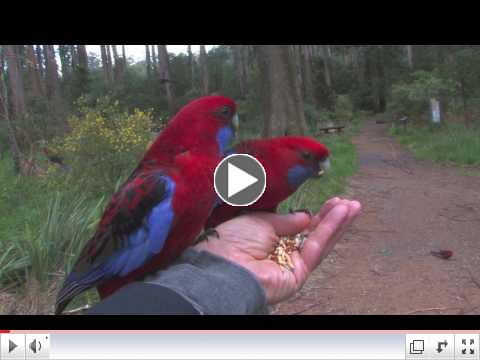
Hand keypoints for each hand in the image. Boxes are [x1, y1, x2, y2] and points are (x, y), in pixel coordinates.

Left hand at [193, 198, 361, 304]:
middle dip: (333, 218)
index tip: (333, 200)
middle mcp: (283, 252)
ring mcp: (291, 264)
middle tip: (351, 202)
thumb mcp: (261, 221)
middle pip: (314, 234)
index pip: (300, 227)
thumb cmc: (234, 240)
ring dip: (338, 223)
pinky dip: (331, 230)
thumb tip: (307, 217)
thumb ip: (286, 221)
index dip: (317, 214)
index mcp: (270, 239)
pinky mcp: (298, 275)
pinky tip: (342, 214)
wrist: (224, 265)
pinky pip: (317, 249)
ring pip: (320, 242)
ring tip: (354, 206)